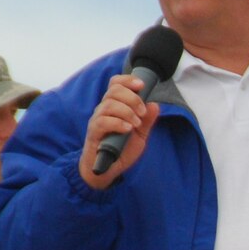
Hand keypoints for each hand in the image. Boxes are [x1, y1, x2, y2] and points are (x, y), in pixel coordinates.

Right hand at [79, 74, 160, 189]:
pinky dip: (118, 123)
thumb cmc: (122, 149)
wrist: (108, 169)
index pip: (116, 84)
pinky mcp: (94, 132)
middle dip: (132, 98)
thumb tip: (155, 104)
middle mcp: (104, 109)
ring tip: (136, 124)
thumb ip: (147, 120)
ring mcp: (98, 120)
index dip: (127, 80)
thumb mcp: (140, 135)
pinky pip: (103, 121)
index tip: (142, 85)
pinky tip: (128, 129)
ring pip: (109, 104)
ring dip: (127, 112)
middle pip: (114, 90)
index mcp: (115, 106)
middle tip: (142, 113)